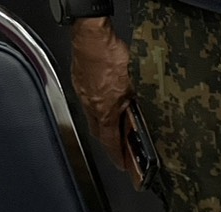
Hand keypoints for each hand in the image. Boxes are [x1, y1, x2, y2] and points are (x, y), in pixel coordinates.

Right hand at [70, 17, 133, 169]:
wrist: (92, 35)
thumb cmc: (111, 54)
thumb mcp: (135, 84)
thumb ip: (136, 103)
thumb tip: (140, 115)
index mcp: (105, 109)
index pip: (111, 141)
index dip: (117, 156)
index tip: (123, 166)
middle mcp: (91, 104)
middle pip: (99, 133)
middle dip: (109, 144)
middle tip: (119, 150)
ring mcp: (83, 93)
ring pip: (93, 117)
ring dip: (104, 125)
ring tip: (114, 128)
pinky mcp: (79, 81)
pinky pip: (88, 101)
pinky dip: (97, 107)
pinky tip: (105, 102)